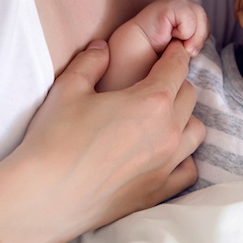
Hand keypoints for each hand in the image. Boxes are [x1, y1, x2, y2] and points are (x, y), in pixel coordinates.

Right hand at [11, 38, 202, 238]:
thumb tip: (102, 48)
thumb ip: (90, 62)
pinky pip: (188, 170)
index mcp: (151, 100)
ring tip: (164, 118)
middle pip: (189, 97)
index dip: (175, 54)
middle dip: (177, 84)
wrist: (46, 195)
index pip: (177, 68)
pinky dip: (183, 158)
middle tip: (159, 82)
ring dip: (185, 119)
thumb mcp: (68, 88)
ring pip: (196, 132)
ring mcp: (167, 164)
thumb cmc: (55, 138)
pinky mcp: (158, 191)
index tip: (172, 50)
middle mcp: (168, 131)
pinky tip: (166, 154)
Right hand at [131, 0, 209, 56]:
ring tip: (178, 41)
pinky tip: (169, 33)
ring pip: (199, 16)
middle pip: (203, 17)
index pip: (204, 20)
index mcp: (185, 9)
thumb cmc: (159, 46)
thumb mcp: (183, 42)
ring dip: (192, 36)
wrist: (139, 48)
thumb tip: (208, 37)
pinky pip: (188, 19)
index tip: (190, 49)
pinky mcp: (171, 4)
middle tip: (189, 51)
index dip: (201, 36)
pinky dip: (183, 32)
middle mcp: (182, 2)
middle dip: (199, 38)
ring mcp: (176, 1)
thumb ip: (196, 37)